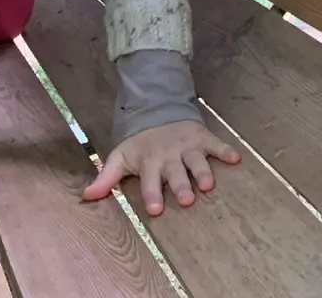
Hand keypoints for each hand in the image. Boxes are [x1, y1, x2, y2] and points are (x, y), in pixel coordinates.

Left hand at [80, 120, 239, 215]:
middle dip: (180, 185)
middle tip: (186, 200)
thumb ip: (106, 178)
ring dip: (203, 171)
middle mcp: (169, 154)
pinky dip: (225, 150)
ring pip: (196, 160)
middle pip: (175, 172)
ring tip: (208, 185)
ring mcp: (187, 146)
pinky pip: (216, 144)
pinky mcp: (202, 137)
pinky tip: (236, 158)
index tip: (156, 210)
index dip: (152, 194)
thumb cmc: (140, 145)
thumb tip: (85, 197)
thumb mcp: (120, 157)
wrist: (158, 111)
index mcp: (149, 161)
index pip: (149, 180)